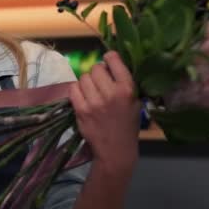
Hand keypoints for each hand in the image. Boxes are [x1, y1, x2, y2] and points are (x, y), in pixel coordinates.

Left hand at [69, 51, 139, 168]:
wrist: (116, 150)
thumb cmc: (128, 125)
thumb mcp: (135, 102)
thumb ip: (125, 82)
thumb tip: (111, 63)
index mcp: (127, 89)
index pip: (113, 59)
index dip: (109, 58)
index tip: (108, 62)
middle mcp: (110, 93)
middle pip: (96, 68)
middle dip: (97, 73)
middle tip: (100, 82)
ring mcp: (94, 102)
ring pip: (84, 78)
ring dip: (87, 82)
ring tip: (92, 91)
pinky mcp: (81, 110)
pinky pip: (73, 88)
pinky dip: (77, 90)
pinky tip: (83, 97)